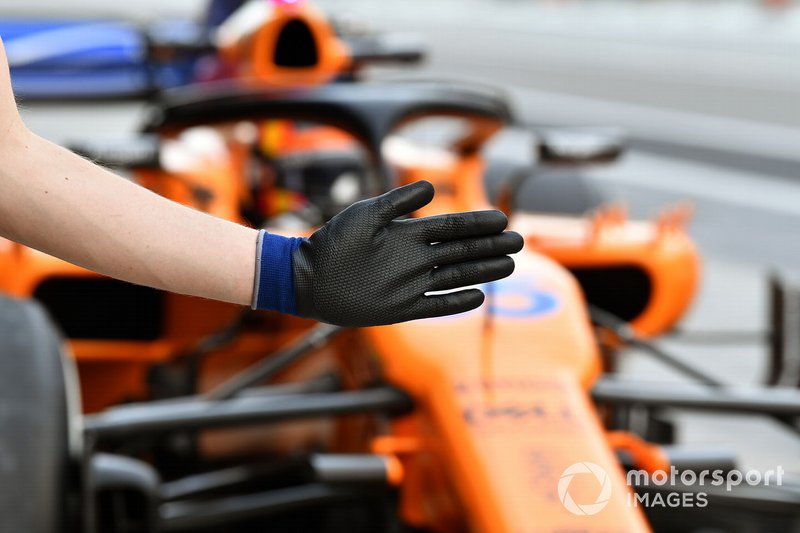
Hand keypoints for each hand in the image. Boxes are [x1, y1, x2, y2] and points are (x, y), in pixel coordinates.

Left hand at [292, 180, 522, 326]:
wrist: (307, 278)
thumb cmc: (332, 242)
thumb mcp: (365, 215)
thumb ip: (398, 203)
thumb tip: (431, 188)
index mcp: (408, 234)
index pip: (451, 227)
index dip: (477, 223)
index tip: (502, 218)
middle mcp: (414, 259)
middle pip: (461, 251)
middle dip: (489, 246)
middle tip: (518, 242)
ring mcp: (410, 284)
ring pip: (455, 277)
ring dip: (482, 271)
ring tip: (508, 266)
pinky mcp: (401, 308)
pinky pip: (435, 305)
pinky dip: (457, 302)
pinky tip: (479, 296)